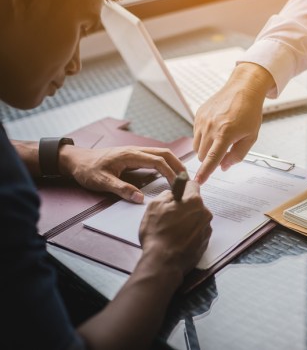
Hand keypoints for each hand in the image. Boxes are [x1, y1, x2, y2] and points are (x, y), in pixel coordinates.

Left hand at [59, 146, 184, 202]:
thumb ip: (122, 190)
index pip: (158, 161)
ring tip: (182, 176)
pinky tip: (169, 173)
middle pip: (164, 153)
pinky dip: (166, 163)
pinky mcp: (134, 155)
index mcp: (130, 155)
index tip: (178, 185)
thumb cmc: (88, 170)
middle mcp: (136, 150)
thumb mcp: (102, 182)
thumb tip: (141, 199)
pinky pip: (155, 156)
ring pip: (161, 153)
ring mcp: (136, 151)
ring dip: (174, 163)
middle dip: (178, 165)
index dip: (171, 173)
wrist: (76, 160)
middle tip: (187, 180)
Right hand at [139, 180, 212, 275]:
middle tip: (170, 216)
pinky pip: (198, 232)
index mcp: (194, 201)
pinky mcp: (205, 242)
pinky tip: (178, 240)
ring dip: (188, 221)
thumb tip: (172, 194)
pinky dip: (190, 234)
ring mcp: (206, 229)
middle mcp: (205, 213)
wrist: (163, 262)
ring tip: (172, 231)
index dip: (183, 188)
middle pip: (195, 203)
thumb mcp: (154, 206)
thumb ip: (166, 194)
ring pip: (197, 218)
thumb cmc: (157, 233)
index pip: (192, 185)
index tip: (177, 194)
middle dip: (185, 207)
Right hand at [193, 62, 274, 183]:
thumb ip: (237, 155)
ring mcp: (202, 120)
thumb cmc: (249, 112)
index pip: (211, 159)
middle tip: (224, 150)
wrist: (243, 89)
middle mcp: (211, 127)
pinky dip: (204, 137)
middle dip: (210, 159)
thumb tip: (224, 167)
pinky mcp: (198, 115)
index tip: (198, 181)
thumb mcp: (250, 137)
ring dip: (205, 149)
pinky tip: (216, 128)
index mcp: (225, 134)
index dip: (204, 172)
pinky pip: (196, 134)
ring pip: (196, 146)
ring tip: (220, 138)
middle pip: (202, 155)